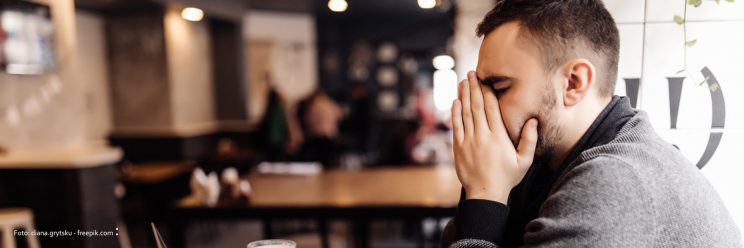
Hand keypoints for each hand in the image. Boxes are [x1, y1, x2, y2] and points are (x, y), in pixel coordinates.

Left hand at [451, 71, 538, 203]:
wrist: (485, 193)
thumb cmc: (507, 177)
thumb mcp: (524, 161)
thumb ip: (529, 140)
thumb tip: (533, 121)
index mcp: (498, 137)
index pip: (491, 108)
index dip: (487, 91)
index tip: (485, 79)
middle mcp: (482, 136)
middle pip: (476, 106)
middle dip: (474, 88)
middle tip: (471, 73)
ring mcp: (468, 141)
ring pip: (465, 113)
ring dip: (463, 96)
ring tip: (463, 82)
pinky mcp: (458, 148)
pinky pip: (456, 126)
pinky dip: (455, 112)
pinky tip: (455, 101)